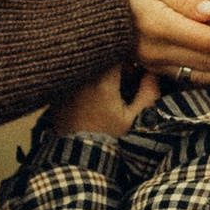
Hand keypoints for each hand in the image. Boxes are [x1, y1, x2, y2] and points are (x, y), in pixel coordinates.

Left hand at [45, 61, 162, 139]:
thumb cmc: (110, 138)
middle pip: (98, 55)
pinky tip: (90, 97)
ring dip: (97, 70)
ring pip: (85, 64)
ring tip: (106, 89)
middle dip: (112, 61)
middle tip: (122, 78)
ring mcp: (66, 84)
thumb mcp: (135, 118)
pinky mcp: (56, 93)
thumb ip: (149, 91)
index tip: (133, 69)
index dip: (127, 56)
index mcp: (102, 80)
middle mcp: (81, 77)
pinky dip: (82, 80)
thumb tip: (153, 71)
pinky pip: (72, 76)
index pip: (116, 50)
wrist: (80, 158)